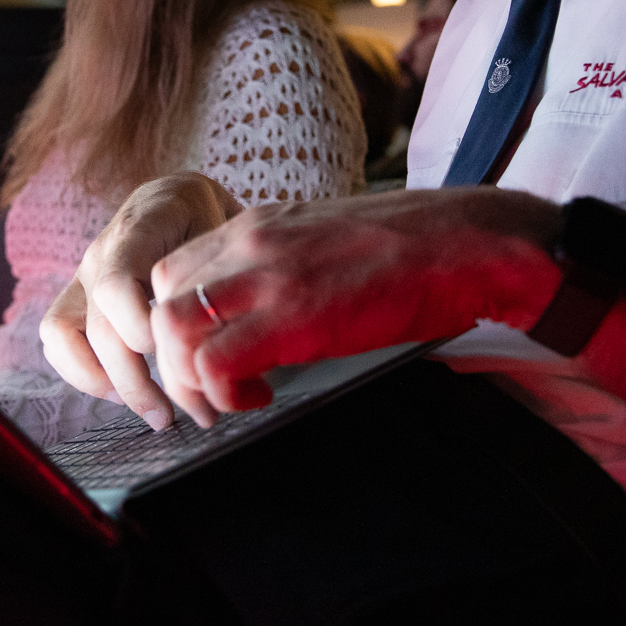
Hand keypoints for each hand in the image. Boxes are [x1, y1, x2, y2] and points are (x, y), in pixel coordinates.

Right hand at [40, 173, 242, 428]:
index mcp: (140, 230)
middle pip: (99, 327)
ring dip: (103, 382)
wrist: (177, 198)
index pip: (116, 284)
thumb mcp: (224, 231)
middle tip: (179, 414)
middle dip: (136, 381)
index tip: (173, 352)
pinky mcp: (76, 298)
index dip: (137, 327)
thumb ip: (218, 276)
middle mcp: (101, 253)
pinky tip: (122, 392)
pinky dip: (82, 373)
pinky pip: (56, 339)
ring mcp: (83, 276)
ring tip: (149, 408)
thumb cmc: (208, 219)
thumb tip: (230, 340)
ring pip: (63, 335)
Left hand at [146, 186, 562, 424]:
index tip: (204, 355)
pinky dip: (225, 394)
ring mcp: (268, 275)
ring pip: (171, 331)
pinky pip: (215, 363)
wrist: (468, 242)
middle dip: (171, 359)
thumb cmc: (412, 249)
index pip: (172, 270)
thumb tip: (260, 312)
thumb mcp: (324, 241)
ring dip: (189, 380)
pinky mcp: (293, 314)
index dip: (176, 324)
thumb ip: (281, 266)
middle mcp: (250, 242)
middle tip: (208, 392)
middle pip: (157, 302)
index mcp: (258, 224)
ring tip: (229, 400)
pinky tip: (260, 398)